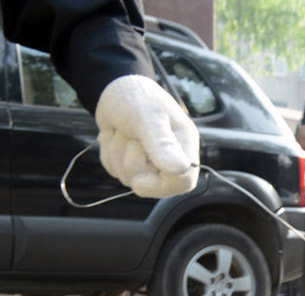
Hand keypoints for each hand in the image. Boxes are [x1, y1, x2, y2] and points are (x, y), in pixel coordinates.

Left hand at [95, 75, 199, 197]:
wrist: (116, 88)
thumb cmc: (138, 97)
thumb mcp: (149, 117)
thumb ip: (163, 144)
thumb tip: (180, 169)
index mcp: (184, 147)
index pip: (184, 182)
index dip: (161, 187)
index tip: (139, 181)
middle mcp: (171, 159)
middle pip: (151, 183)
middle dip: (131, 159)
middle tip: (130, 133)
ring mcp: (150, 164)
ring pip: (128, 177)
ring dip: (116, 152)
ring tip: (122, 130)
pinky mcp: (131, 163)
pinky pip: (114, 170)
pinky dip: (108, 152)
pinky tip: (115, 134)